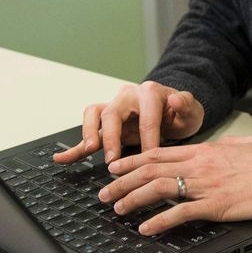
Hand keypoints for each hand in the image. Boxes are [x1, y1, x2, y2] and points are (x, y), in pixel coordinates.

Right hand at [52, 80, 204, 165]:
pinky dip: (74, 146)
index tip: (150, 158)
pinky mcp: (105, 124)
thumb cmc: (180, 113)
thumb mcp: (190, 110)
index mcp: (149, 93)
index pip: (146, 117)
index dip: (148, 139)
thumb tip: (176, 98)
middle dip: (110, 136)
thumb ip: (186, 105)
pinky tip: (60, 158)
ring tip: (89, 151)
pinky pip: (87, 133)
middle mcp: (127, 97)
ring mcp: (114, 108)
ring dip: (89, 133)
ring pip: (93, 114)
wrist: (173, 111)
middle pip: (112, 112)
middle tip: (112, 158)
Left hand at [97, 136, 251, 235]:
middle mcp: (198, 165)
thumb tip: (209, 151)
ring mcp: (205, 185)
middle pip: (150, 170)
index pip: (158, 153)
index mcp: (203, 151)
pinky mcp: (215, 205)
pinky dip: (160, 221)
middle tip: (105, 193)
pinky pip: (181, 212)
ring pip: (159, 188)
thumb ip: (218, 149)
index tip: (115, 168)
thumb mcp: (238, 146)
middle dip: (123, 182)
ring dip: (133, 199)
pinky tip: (146, 228)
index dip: (131, 161)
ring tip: (118, 209)